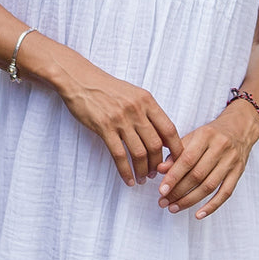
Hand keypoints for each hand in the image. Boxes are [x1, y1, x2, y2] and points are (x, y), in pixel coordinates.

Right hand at [57, 60, 181, 184]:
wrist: (80, 80)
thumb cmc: (107, 89)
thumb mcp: (134, 94)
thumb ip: (148, 112)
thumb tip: (164, 135)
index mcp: (147, 101)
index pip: (169, 129)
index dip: (177, 149)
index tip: (178, 161)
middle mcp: (136, 110)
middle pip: (155, 144)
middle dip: (158, 164)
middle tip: (156, 174)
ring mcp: (120, 119)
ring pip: (139, 153)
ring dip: (143, 170)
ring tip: (143, 178)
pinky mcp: (104, 128)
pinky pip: (119, 155)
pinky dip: (125, 171)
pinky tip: (128, 179)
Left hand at [157, 102, 258, 219]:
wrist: (239, 128)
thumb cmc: (210, 134)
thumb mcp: (192, 137)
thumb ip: (176, 153)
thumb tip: (160, 170)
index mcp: (206, 135)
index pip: (187, 160)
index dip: (173, 177)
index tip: (161, 190)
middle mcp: (220, 147)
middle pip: (198, 175)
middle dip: (178, 191)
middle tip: (163, 202)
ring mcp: (231, 161)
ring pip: (209, 186)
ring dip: (190, 200)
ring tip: (174, 208)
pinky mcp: (239, 172)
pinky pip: (225, 193)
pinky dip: (212, 206)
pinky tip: (198, 215)